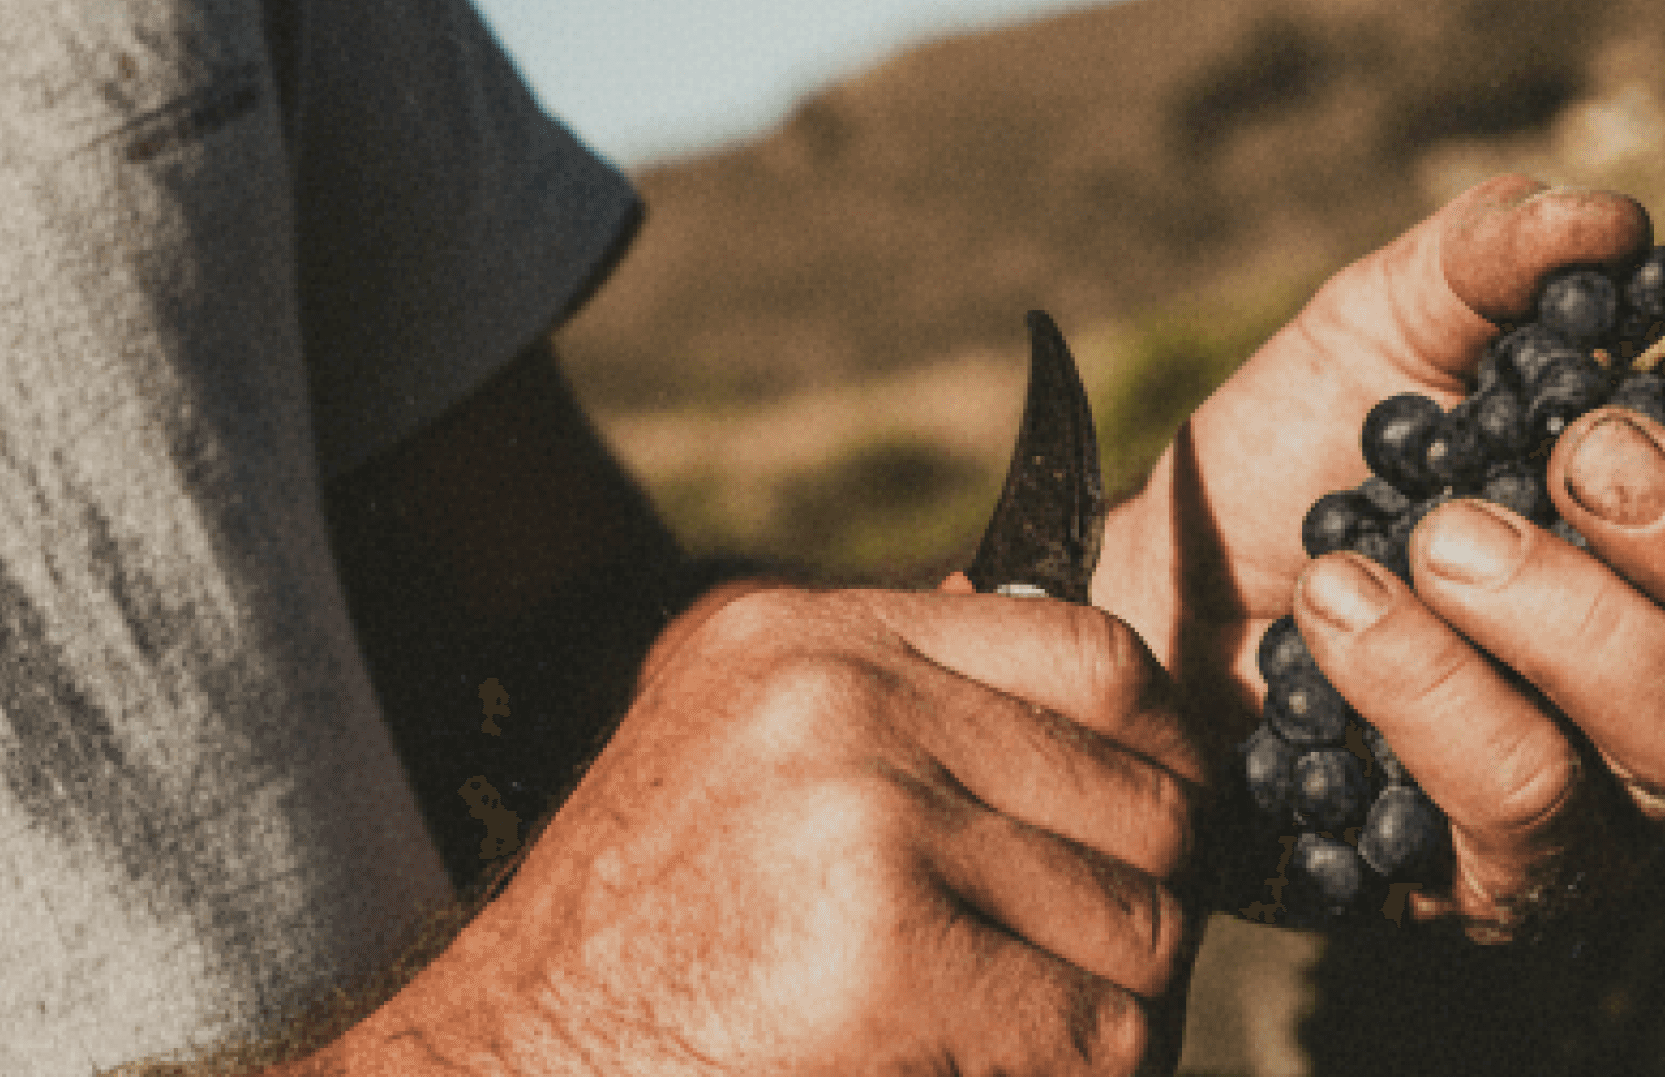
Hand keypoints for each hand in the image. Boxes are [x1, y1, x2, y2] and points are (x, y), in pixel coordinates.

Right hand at [370, 581, 1213, 1075]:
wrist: (506, 1071)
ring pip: (1141, 917)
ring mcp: (868, 812)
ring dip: (1118, 1002)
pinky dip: (1077, 1071)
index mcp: (808, 633)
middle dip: (1148, 898)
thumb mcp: (725, 750)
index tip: (1144, 837)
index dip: (1158, 758)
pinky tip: (995, 1076)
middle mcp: (842, 695)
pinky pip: (1095, 1023)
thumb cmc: (623, 953)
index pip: (1099, 653)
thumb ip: (879, 697)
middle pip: (1147, 789)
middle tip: (1102, 970)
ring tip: (1045, 1036)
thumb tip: (1075, 690)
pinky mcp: (889, 950)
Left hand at [1093, 176, 1664, 942]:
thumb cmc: (1312, 455)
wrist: (1157, 590)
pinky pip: (1525, 807)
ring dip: (1562, 617)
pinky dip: (1433, 687)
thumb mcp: (1390, 320)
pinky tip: (1341, 605)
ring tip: (1428, 536)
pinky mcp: (1504, 881)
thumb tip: (1612, 222)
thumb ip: (1496, 257)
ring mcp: (1621, 806)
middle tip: (1585, 455)